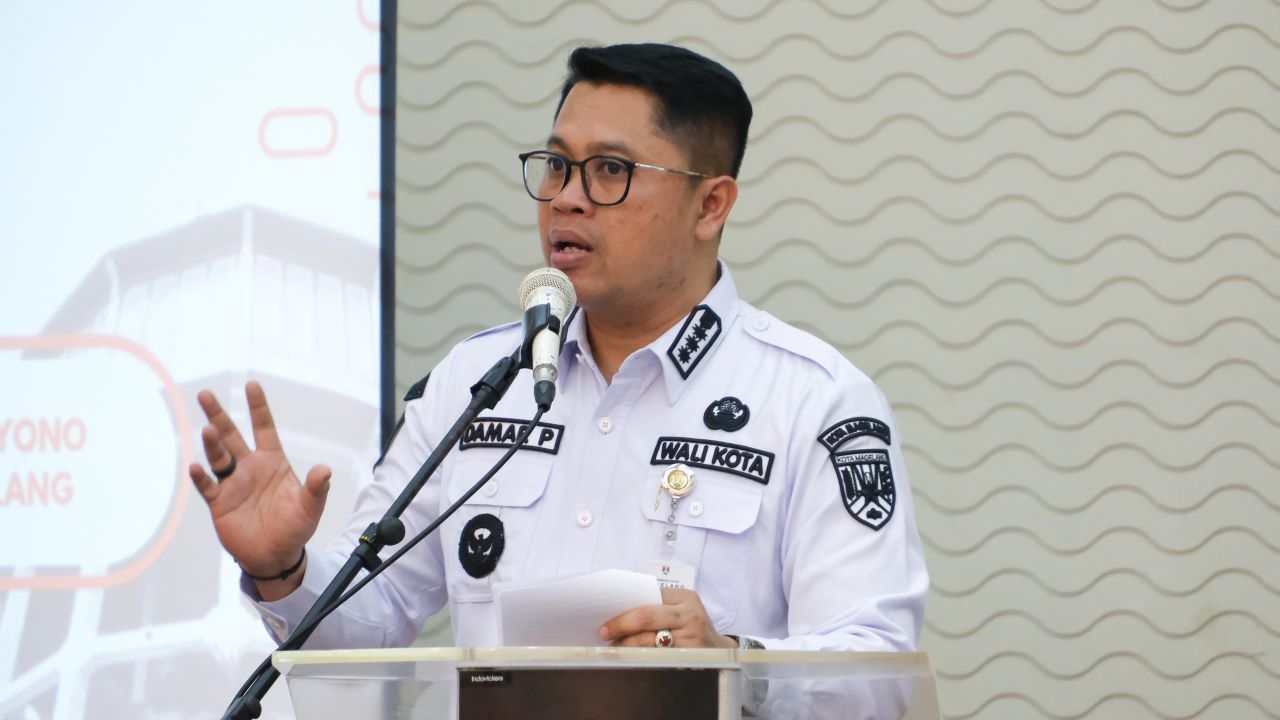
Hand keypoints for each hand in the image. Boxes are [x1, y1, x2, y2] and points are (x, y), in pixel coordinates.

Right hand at [188, 381, 329, 595]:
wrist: (276, 556)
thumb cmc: (295, 528)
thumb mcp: (310, 507)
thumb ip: (316, 488)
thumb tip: (325, 470)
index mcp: (273, 461)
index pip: (264, 428)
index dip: (258, 407)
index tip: (251, 385)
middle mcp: (250, 467)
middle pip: (232, 435)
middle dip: (218, 415)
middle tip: (205, 394)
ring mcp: (233, 483)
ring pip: (219, 457)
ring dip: (212, 444)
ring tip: (208, 430)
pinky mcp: (220, 502)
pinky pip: (207, 486)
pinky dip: (201, 477)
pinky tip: (194, 467)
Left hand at [599, 587, 736, 648]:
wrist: (720, 651)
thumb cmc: (693, 628)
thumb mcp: (682, 610)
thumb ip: (659, 605)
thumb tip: (619, 610)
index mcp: (686, 597)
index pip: (649, 596)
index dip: (625, 606)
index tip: (606, 613)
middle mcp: (690, 614)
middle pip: (646, 616)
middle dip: (621, 624)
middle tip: (604, 632)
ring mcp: (691, 637)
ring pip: (649, 639)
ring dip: (626, 644)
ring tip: (614, 645)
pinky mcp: (690, 657)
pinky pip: (657, 656)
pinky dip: (639, 656)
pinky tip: (629, 657)